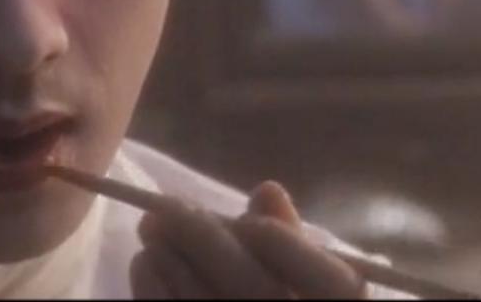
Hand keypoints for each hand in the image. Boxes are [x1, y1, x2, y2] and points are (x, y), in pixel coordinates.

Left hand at [129, 181, 365, 298]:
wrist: (229, 300)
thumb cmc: (277, 289)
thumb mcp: (298, 271)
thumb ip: (290, 240)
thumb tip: (268, 190)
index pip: (335, 285)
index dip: (295, 252)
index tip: (253, 222)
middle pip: (257, 290)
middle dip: (210, 243)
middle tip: (171, 207)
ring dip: (174, 262)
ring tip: (152, 226)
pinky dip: (154, 290)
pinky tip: (145, 262)